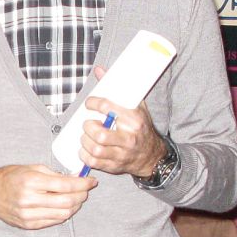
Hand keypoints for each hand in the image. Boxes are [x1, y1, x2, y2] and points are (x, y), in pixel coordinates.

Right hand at [0, 165, 94, 229]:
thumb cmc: (10, 177)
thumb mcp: (31, 168)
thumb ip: (54, 174)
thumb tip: (75, 178)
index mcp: (31, 181)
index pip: (65, 184)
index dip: (83, 183)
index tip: (91, 181)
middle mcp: (30, 199)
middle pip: (67, 201)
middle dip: (81, 195)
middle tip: (86, 190)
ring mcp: (29, 214)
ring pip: (63, 214)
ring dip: (75, 206)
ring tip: (77, 198)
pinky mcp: (28, 224)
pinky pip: (54, 221)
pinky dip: (64, 214)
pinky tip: (65, 206)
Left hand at [78, 64, 166, 179]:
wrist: (152, 155)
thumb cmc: (141, 128)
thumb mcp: (136, 105)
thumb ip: (118, 88)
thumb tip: (99, 70)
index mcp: (134, 119)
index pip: (107, 107)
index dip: (92, 103)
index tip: (89, 104)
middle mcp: (129, 138)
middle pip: (100, 133)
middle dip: (88, 127)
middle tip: (89, 124)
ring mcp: (122, 154)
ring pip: (95, 149)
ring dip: (85, 141)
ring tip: (87, 136)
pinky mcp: (115, 166)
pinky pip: (93, 163)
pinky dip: (85, 155)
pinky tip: (86, 149)